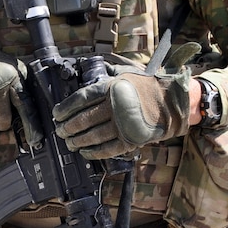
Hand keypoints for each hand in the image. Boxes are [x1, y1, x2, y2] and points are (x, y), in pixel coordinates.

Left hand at [53, 63, 191, 158]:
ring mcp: (122, 124)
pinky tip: (85, 152)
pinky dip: (93, 153)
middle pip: (83, 120)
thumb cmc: (147, 87)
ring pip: (92, 136)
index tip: (57, 114)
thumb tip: (85, 76)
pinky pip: (106, 149)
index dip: (65, 108)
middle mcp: (115, 106)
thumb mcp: (126, 75)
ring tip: (70, 143)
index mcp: (111, 88)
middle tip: (60, 131)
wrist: (171, 102)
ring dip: (77, 141)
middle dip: (67, 127)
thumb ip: (106, 77)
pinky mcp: (130, 139)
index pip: (81, 99)